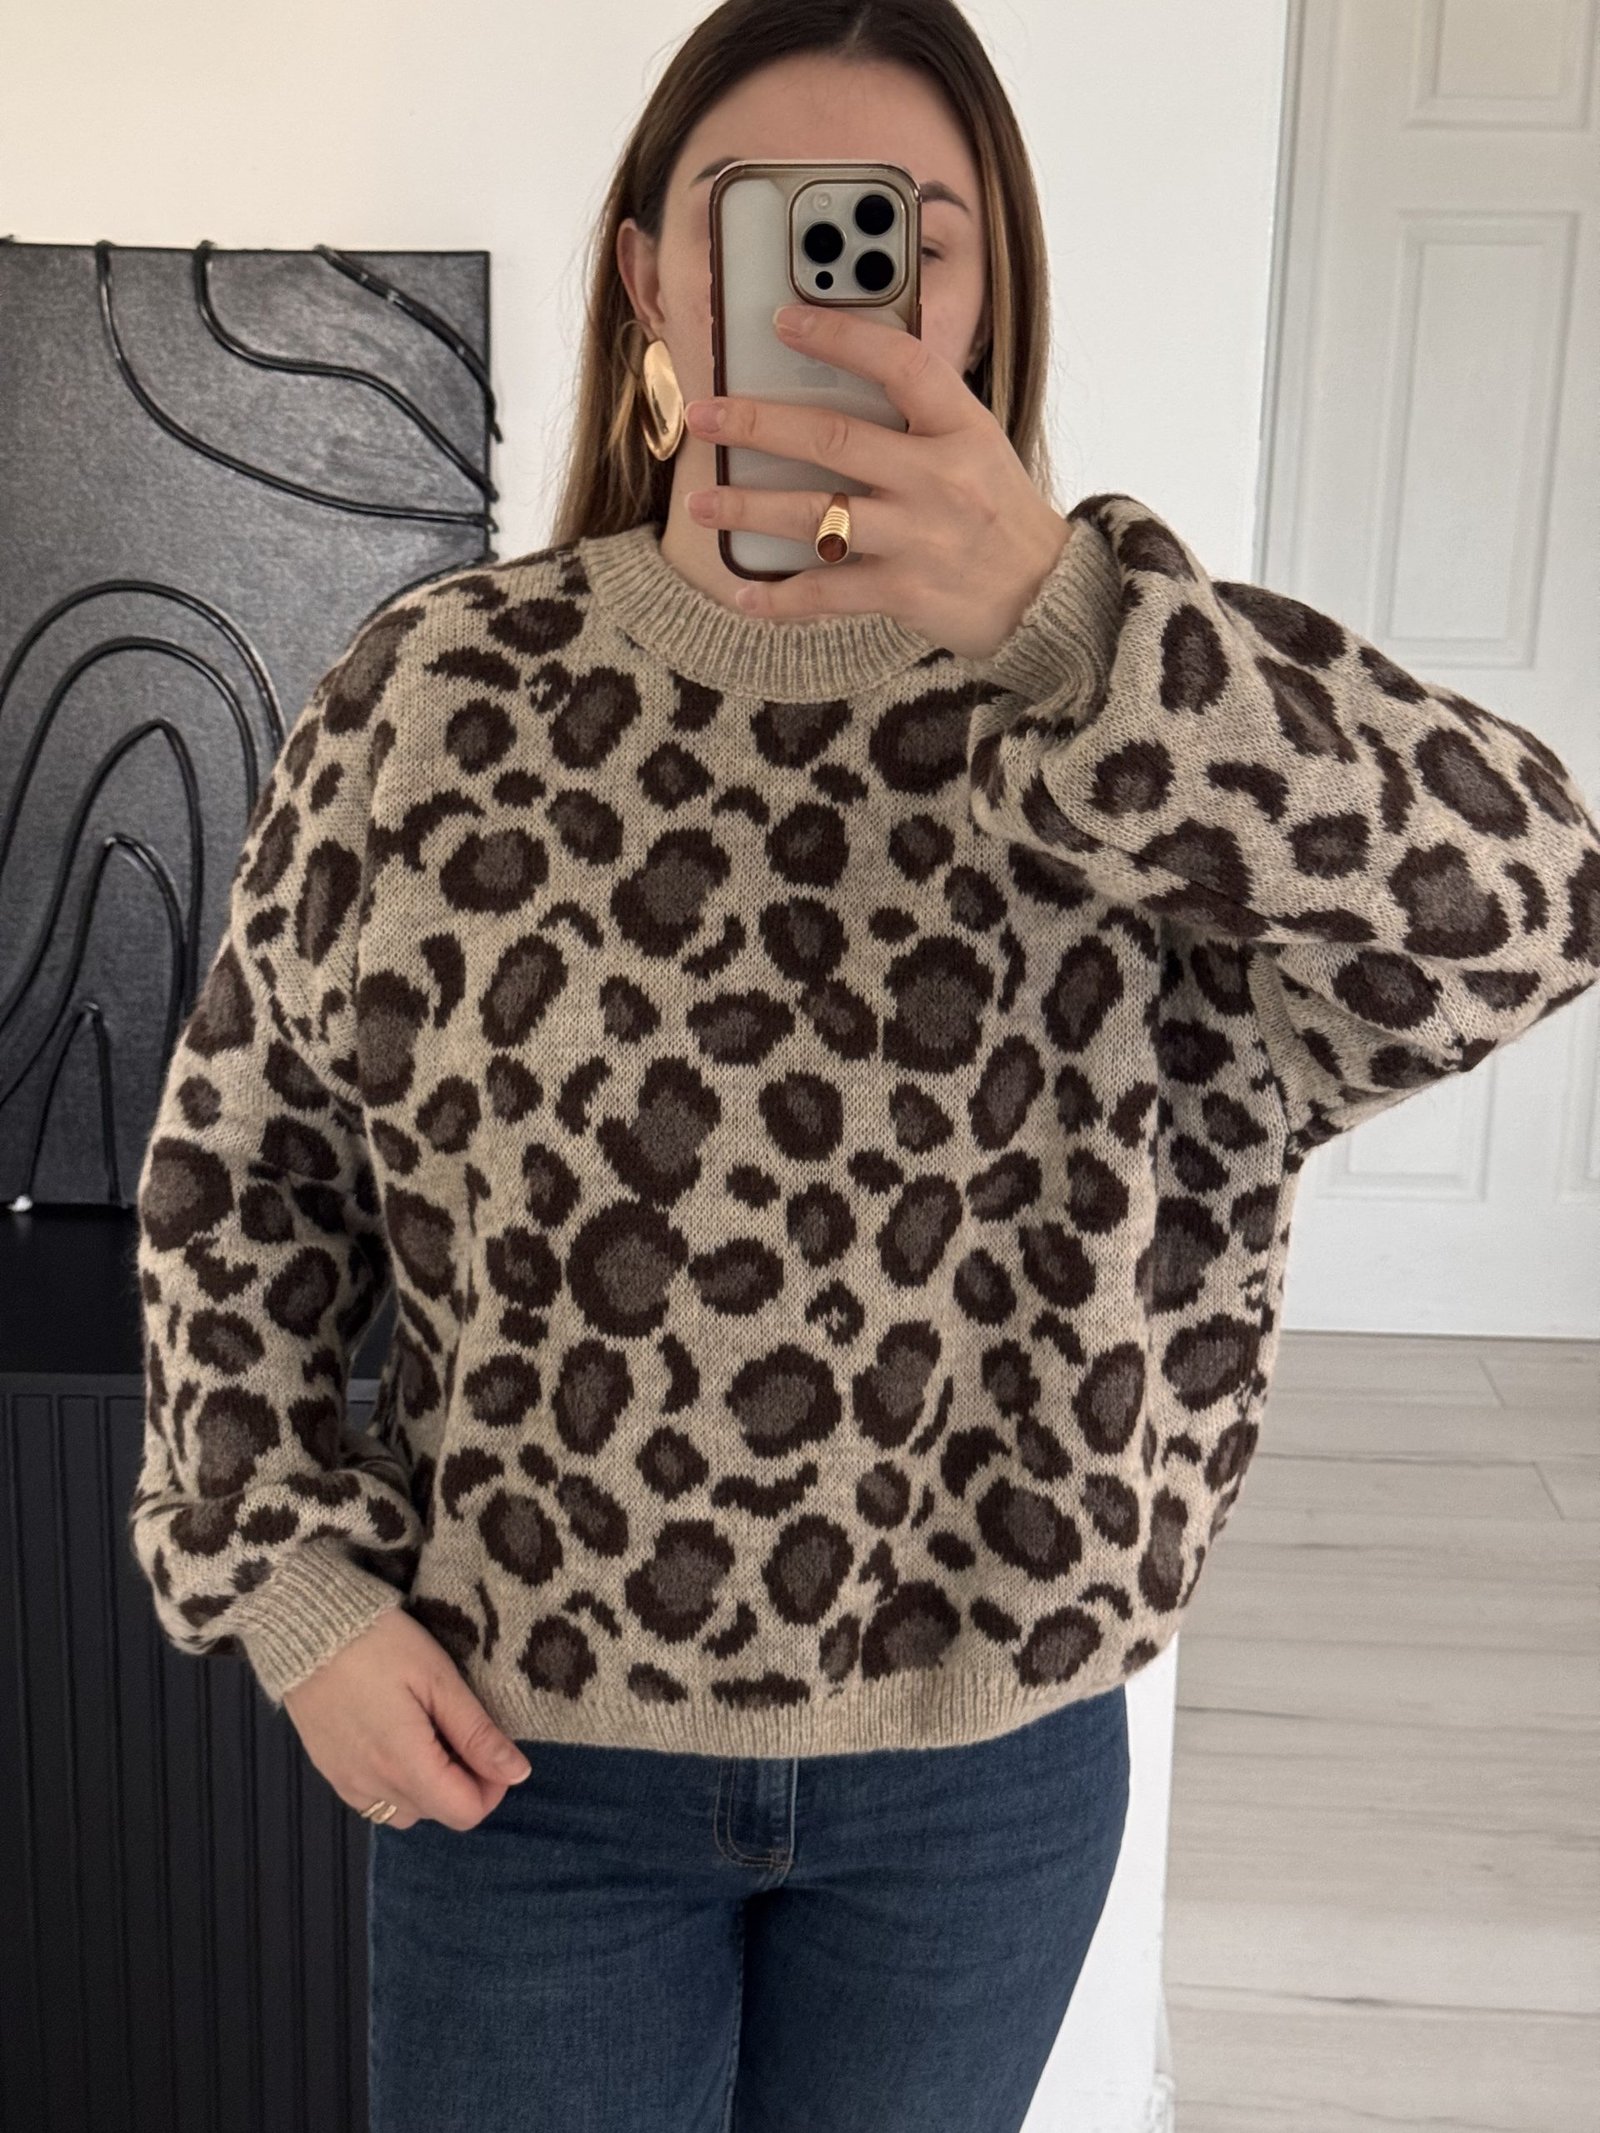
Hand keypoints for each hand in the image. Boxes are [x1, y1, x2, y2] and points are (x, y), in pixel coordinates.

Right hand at [281, 1606, 531, 1830]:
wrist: (306, 1630)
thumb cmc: (378, 1644)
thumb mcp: (438, 1679)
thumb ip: (477, 1733)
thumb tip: (517, 1773)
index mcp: (406, 1766)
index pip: (466, 1813)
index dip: (493, 1786)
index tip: (494, 1747)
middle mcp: (374, 1787)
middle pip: (439, 1813)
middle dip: (464, 1781)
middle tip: (462, 1728)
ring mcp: (347, 1784)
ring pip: (408, 1811)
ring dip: (431, 1786)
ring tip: (431, 1733)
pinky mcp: (331, 1773)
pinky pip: (376, 1800)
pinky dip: (398, 1783)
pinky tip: (399, 1739)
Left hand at [682, 302, 1073, 661]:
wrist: (1049, 596)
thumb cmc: (999, 515)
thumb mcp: (978, 446)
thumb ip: (918, 417)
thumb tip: (836, 381)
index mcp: (961, 426)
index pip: (898, 362)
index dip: (839, 335)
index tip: (783, 320)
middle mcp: (939, 478)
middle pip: (834, 440)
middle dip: (758, 425)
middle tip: (706, 416)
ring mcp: (920, 537)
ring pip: (816, 516)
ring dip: (749, 510)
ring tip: (702, 503)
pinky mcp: (906, 592)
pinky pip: (828, 593)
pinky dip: (781, 597)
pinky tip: (743, 592)